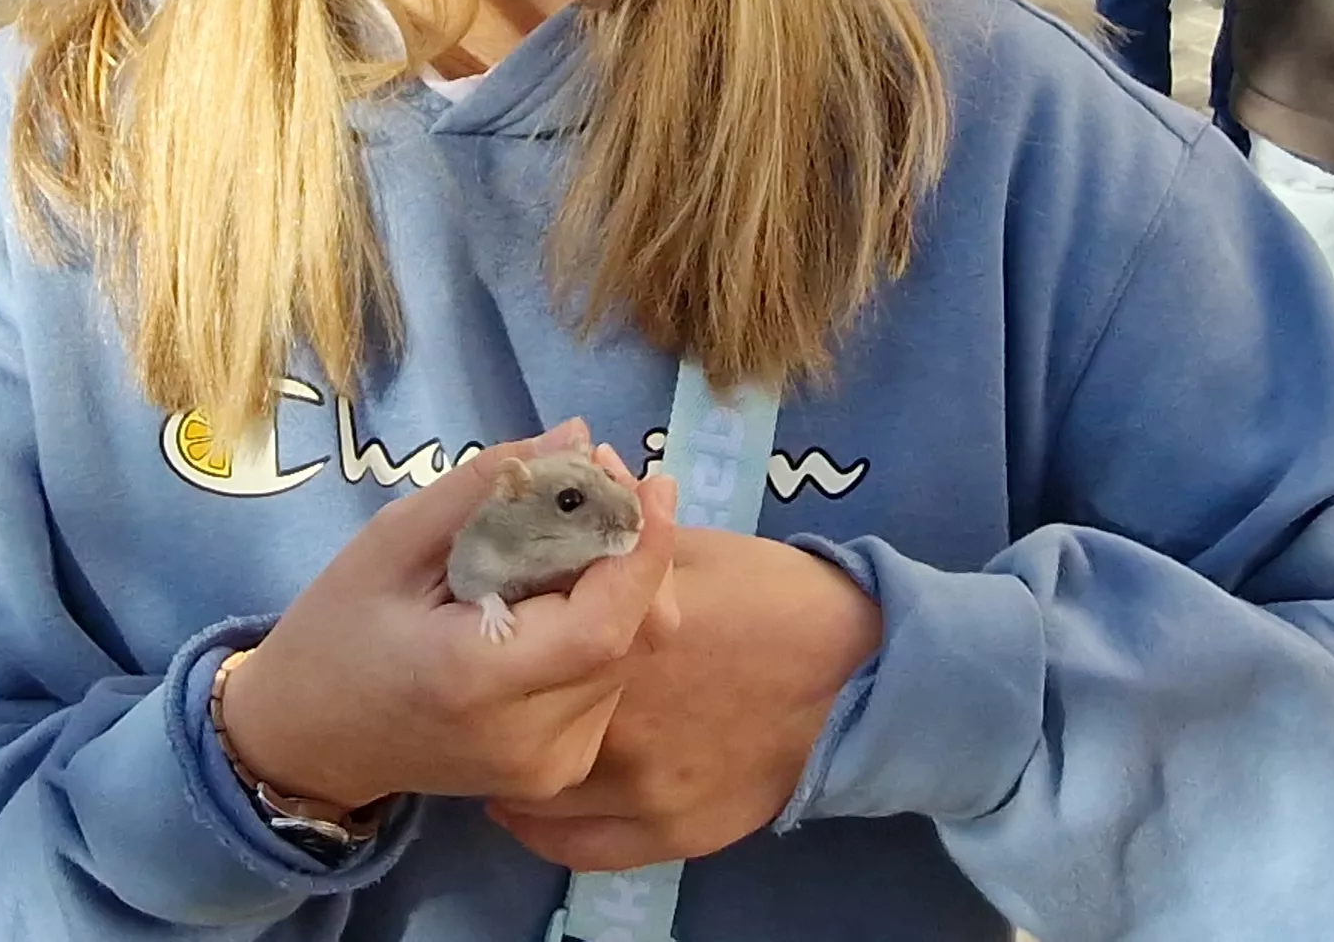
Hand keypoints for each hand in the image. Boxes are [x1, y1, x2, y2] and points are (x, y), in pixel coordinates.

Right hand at [215, 422, 680, 813]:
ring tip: (573, 530)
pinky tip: (558, 596)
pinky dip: (602, 627)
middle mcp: (528, 740)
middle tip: (604, 483)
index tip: (651, 479)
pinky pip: (610, 684)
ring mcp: (550, 767)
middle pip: (632, 638)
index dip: (642, 549)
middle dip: (635, 551)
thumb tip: (578, 436)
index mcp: (477, 682)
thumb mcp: (390, 543)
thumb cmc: (337, 631)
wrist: (308, 743)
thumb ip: (484, 487)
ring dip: (621, 586)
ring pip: (631, 659)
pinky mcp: (559, 773)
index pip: (603, 623)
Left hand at [483, 528, 879, 872]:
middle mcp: (616, 723)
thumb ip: (616, 535)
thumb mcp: (689, 549)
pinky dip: (540, 830)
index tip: (474, 623)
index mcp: (612, 645)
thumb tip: (567, 487)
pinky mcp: (673, 831)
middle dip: (500, 701)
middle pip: (521, 719)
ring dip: (507, 765)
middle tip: (486, 684)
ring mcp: (643, 787)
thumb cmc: (775, 596)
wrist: (859, 673)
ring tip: (498, 740)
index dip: (492, 634)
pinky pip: (579, 847)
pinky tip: (521, 807)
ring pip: (537, 789)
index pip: (519, 647)